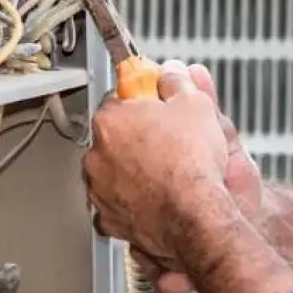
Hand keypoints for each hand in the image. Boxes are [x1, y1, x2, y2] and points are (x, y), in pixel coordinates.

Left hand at [83, 61, 231, 265]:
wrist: (195, 217)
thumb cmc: (192, 165)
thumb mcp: (195, 104)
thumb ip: (177, 81)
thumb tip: (172, 73)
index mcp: (111, 120)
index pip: (118, 97)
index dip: (142, 101)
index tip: (155, 105)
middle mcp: (97, 154)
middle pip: (113, 135)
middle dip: (136, 136)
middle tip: (165, 140)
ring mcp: (100, 189)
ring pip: (113, 171)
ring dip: (131, 169)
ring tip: (164, 171)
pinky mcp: (109, 218)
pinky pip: (117, 203)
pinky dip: (132, 201)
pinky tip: (153, 198)